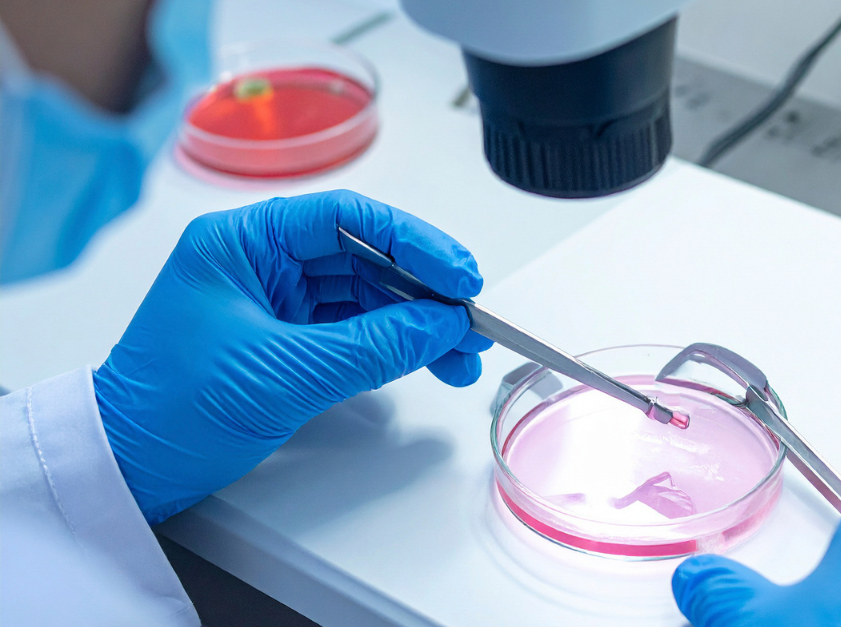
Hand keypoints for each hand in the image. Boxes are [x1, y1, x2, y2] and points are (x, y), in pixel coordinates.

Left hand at [94, 190, 491, 523]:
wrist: (129, 468)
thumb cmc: (168, 410)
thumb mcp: (281, 373)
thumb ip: (372, 346)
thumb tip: (442, 326)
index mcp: (243, 241)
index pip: (347, 219)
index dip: (414, 242)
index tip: (459, 275)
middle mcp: (263, 261)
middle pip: (366, 257)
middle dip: (425, 289)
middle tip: (472, 318)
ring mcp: (277, 301)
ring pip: (368, 296)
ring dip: (419, 323)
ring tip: (463, 353)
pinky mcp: (289, 340)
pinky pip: (357, 331)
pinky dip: (396, 346)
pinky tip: (430, 360)